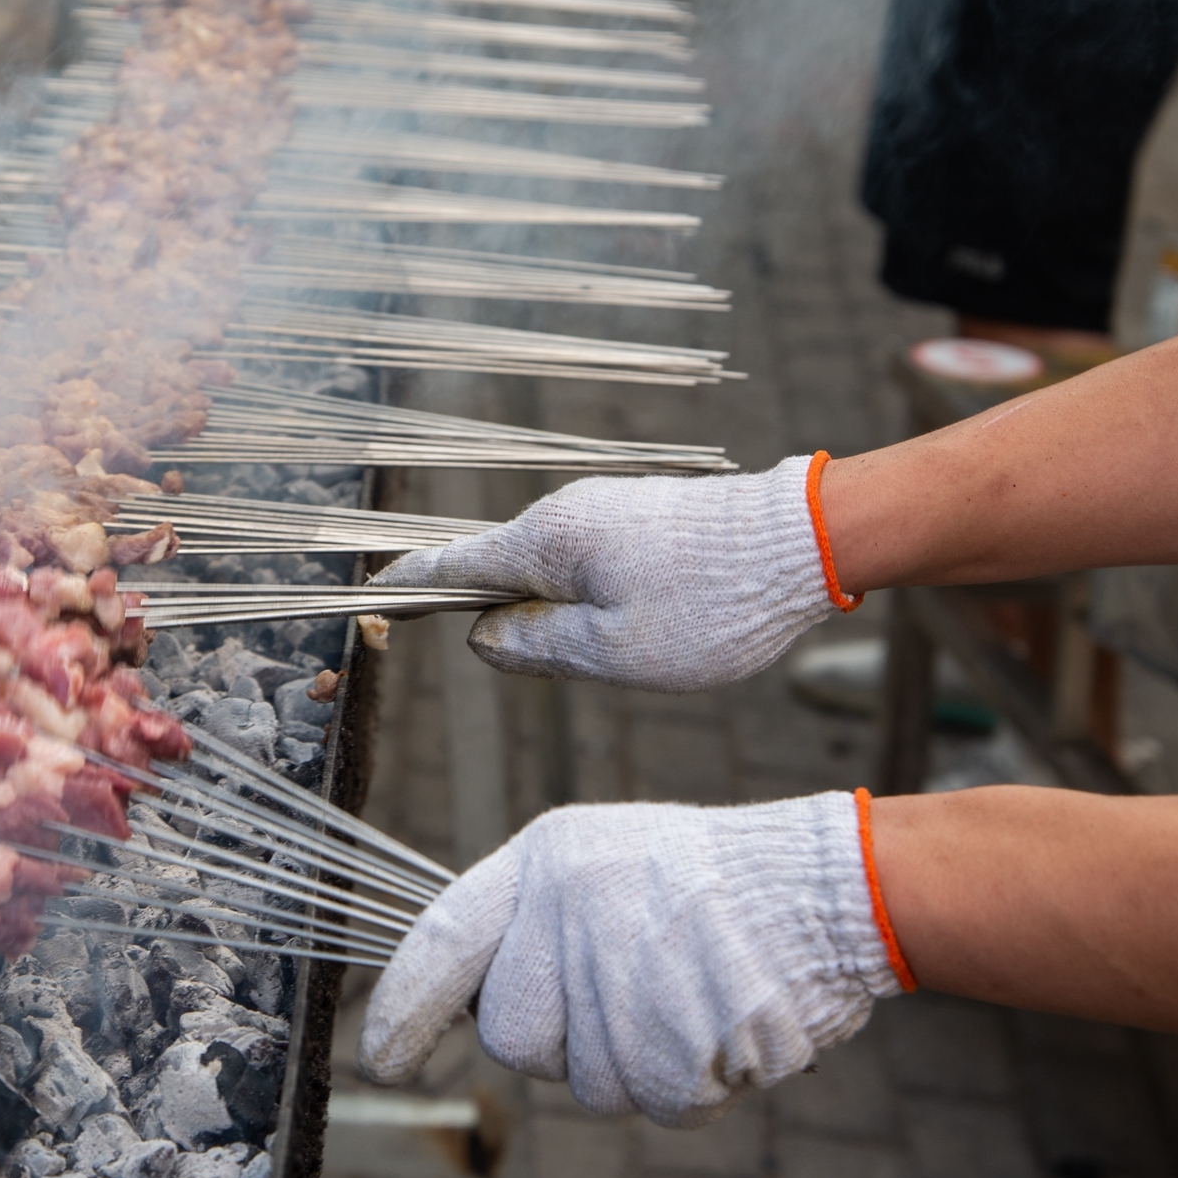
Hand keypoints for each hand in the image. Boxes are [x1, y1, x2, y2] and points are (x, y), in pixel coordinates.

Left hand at [359, 794, 902, 1122]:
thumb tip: (463, 1003)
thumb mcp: (604, 862)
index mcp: (546, 861)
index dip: (404, 1006)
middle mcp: (567, 917)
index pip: (443, 938)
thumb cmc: (714, 881)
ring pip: (586, 1079)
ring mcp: (617, 987)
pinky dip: (689, 1081)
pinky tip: (718, 1022)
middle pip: (512, 1035)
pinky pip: (654, 1102)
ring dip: (635, 1058)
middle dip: (560, 1035)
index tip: (380, 1056)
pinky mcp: (670, 1051)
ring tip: (688, 989)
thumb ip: (530, 922)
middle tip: (633, 987)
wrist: (825, 890)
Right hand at [365, 457, 835, 688]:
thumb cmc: (714, 604)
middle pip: (501, 570)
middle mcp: (566, 512)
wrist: (808, 539)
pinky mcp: (641, 516)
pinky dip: (594, 599)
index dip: (406, 588)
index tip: (369, 602)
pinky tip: (650, 626)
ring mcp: (606, 509)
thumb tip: (485, 638)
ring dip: (563, 616)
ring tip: (633, 651)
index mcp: (546, 541)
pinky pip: (591, 563)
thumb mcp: (615, 653)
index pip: (451, 566)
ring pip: (552, 571)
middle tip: (550, 668)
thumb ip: (537, 648)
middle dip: (503, 619)